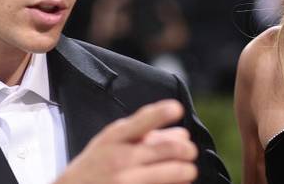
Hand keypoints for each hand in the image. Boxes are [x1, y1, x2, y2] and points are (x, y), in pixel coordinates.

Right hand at [54, 99, 197, 183]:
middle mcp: (121, 158)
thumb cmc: (94, 166)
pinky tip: (174, 183)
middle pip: (168, 149)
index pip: (140, 122)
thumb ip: (143, 131)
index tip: (176, 108)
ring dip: (186, 170)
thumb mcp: (110, 141)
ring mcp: (127, 181)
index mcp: (115, 138)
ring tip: (187, 170)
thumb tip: (180, 133)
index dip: (160, 113)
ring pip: (173, 172)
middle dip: (187, 149)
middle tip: (189, 152)